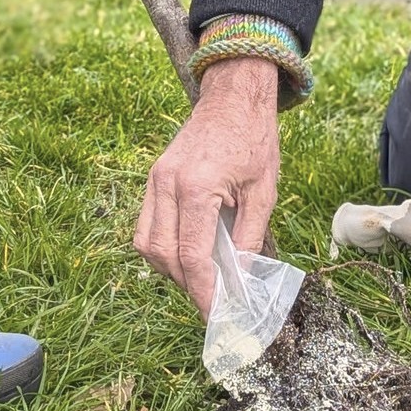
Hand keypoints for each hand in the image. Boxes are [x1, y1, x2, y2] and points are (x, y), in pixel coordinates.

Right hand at [134, 58, 279, 315]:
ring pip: (146, 244)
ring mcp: (155, 179)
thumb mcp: (264, 192)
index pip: (191, 257)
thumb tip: (241, 282)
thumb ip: (249, 238)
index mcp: (195, 187)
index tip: (218, 316)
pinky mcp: (154, 177)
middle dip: (187, 286)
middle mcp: (167, 184)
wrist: (235, 94)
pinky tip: (187, 254)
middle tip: (214, 303)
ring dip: (171, 269)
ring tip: (202, 279)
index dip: (204, 293)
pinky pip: (146, 225)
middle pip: (163, 256)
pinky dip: (162, 247)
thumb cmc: (254, 138)